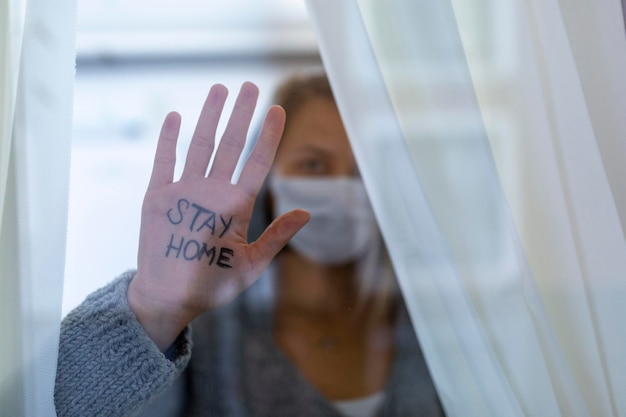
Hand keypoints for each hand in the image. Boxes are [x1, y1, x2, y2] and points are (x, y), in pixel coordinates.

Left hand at [128, 82, 309, 350]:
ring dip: (210, 115)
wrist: (164, 298)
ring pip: (199, 145)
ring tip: (220, 88)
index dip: (269, 133)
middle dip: (242, 113)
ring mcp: (181, 192)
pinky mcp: (155, 196)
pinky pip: (163, 160)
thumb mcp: (252, 265)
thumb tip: (307, 213)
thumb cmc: (212, 284)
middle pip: (230, 144)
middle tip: (250, 85)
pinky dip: (168, 138)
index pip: (257, 162)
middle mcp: (209, 193)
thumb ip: (278, 236)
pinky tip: (176, 116)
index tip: (276, 109)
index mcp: (235, 209)